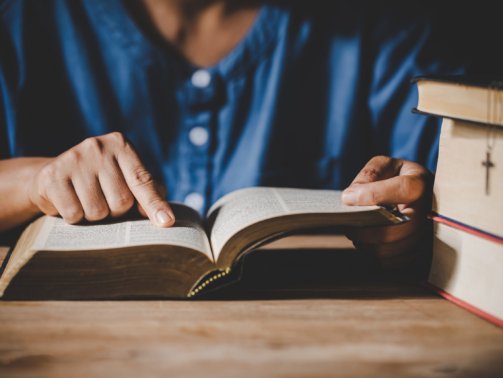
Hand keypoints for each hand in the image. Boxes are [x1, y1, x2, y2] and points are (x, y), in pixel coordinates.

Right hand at [28, 132, 174, 226]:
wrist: (53, 178)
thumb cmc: (101, 182)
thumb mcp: (126, 179)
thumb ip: (149, 192)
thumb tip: (163, 217)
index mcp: (121, 145)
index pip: (142, 181)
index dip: (154, 205)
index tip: (167, 223)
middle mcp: (97, 146)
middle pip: (121, 201)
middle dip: (116, 211)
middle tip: (104, 201)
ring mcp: (73, 159)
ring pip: (97, 211)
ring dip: (94, 217)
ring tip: (86, 202)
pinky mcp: (52, 176)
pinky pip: (74, 214)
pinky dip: (74, 218)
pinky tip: (70, 203)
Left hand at [341, 156, 431, 268]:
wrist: (422, 195)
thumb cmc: (397, 179)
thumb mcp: (385, 166)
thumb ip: (369, 175)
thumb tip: (351, 196)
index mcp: (422, 183)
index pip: (403, 189)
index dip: (373, 195)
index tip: (347, 198)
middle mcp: (431, 210)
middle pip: (396, 229)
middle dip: (365, 230)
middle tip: (349, 226)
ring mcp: (430, 234)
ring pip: (393, 249)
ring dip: (368, 244)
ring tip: (358, 234)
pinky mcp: (423, 253)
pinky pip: (394, 262)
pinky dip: (377, 255)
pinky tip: (371, 243)